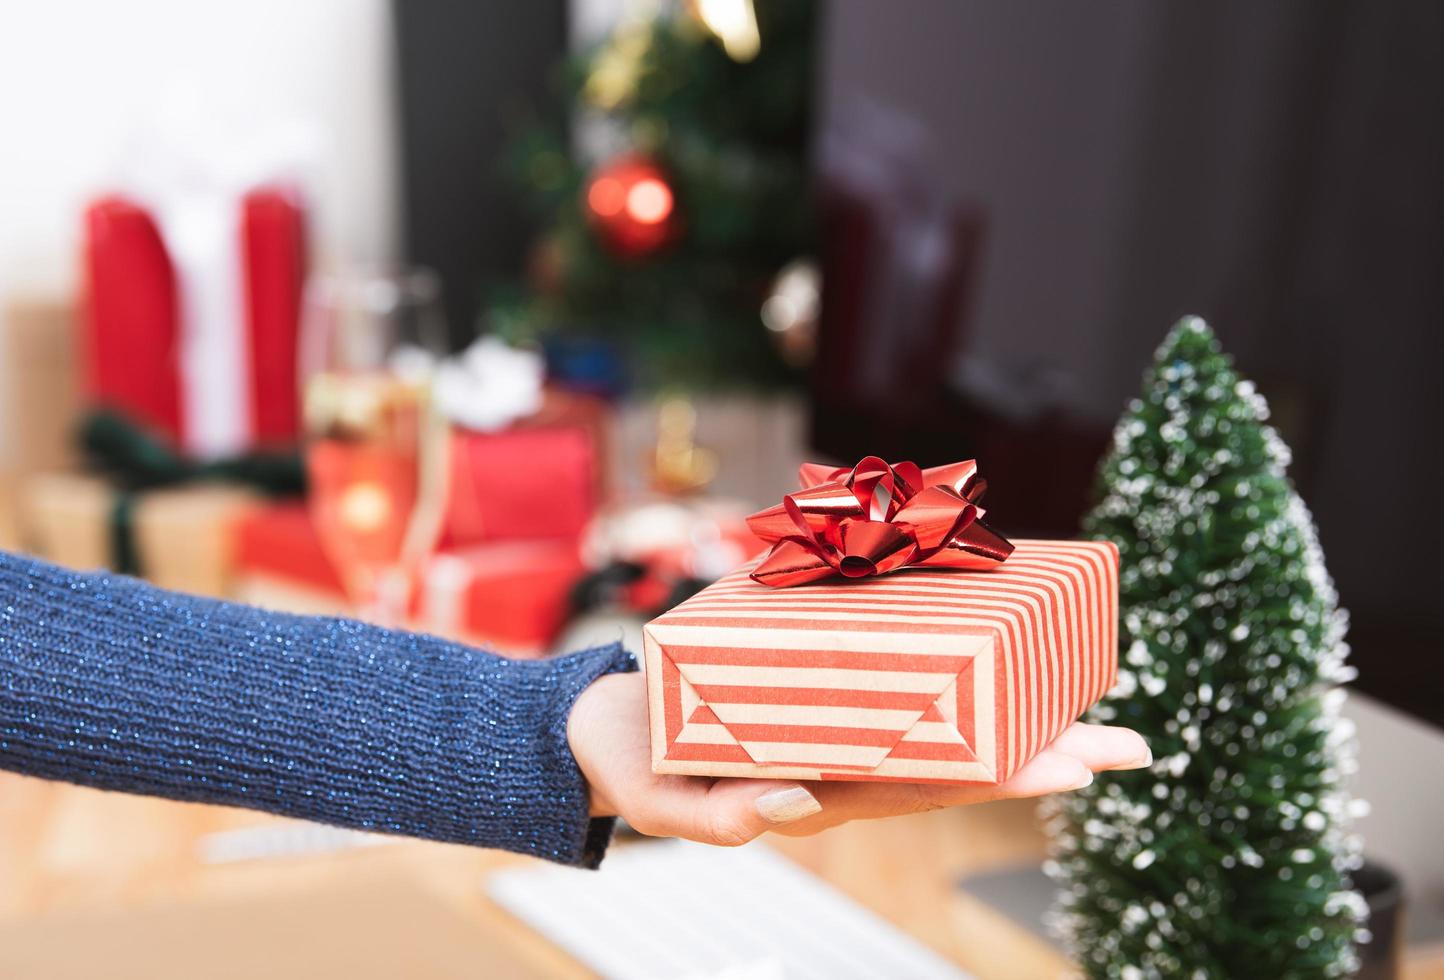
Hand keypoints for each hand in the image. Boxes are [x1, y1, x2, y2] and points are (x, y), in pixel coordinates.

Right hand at [567, 670, 1149, 846]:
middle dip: (1040, 753)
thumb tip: (786, 807)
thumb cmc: (638, 763)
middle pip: (957, 760)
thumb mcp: (666, 803)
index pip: (928, 786)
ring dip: (1012, 716)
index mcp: (820, 792)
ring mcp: (839, 729)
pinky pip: (892, 680)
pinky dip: (948, 668)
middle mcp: (845, 763)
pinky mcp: (819, 688)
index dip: (1003, 775)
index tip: (1073, 765)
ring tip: (1084, 705)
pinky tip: (990, 649)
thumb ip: (718, 817)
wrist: (605, 729)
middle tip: (1122, 743)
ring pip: (939, 722)